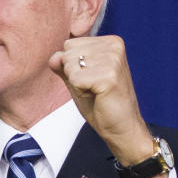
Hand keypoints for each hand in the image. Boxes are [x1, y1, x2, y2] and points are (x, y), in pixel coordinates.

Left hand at [48, 36, 165, 177]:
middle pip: (66, 53)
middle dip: (71, 77)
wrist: (125, 134)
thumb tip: (52, 56)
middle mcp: (114, 45)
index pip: (67, 46)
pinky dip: (80, 94)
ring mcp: (113, 59)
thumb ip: (64, 66)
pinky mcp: (109, 75)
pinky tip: (99, 102)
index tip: (90, 86)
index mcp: (110, 43)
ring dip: (76, 86)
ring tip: (97, 97)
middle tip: (93, 94)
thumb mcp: (79, 85)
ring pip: (69, 66)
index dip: (70, 70)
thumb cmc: (103, 109)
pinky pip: (74, 79)